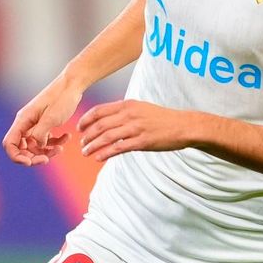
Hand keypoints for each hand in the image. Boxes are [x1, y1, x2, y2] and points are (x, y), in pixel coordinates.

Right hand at [2, 76, 81, 165]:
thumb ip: (40, 134)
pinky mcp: (45, 125)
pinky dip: (55, 143)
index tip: (30, 162)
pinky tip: (67, 137)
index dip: (16, 156)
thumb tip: (37, 146)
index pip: (9, 143)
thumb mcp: (51, 118)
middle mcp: (26, 123)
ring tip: (61, 149)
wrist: (72, 85)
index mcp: (23, 120)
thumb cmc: (62, 98)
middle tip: (47, 159)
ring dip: (46, 151)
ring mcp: (35, 124)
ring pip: (35, 146)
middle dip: (33, 157)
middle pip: (21, 148)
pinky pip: (46, 140)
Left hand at [78, 100, 196, 161]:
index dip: (86, 120)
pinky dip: (106, 153)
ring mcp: (136, 128)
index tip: (79, 128)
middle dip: (87, 135)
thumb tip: (106, 119)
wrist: (183, 125)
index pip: (99, 111)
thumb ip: (124, 112)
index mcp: (127, 105)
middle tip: (81, 143)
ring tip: (85, 152)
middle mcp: (129, 115)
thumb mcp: (141, 108)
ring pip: (106, 137)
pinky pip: (119, 148)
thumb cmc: (161, 118)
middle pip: (100, 125)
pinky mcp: (142, 142)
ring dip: (93, 145)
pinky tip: (98, 157)